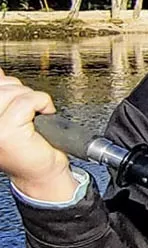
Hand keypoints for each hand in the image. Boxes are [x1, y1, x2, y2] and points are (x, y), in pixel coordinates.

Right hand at [0, 69, 75, 200]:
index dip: (5, 82)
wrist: (41, 174)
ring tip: (35, 116)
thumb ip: (4, 95)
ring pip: (15, 92)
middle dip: (22, 92)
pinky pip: (28, 101)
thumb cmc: (29, 148)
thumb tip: (0, 73)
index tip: (12, 88)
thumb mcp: (10, 115)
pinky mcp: (6, 131)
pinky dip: (43, 104)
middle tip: (30, 110)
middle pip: (3, 85)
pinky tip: (44, 117)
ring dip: (33, 100)